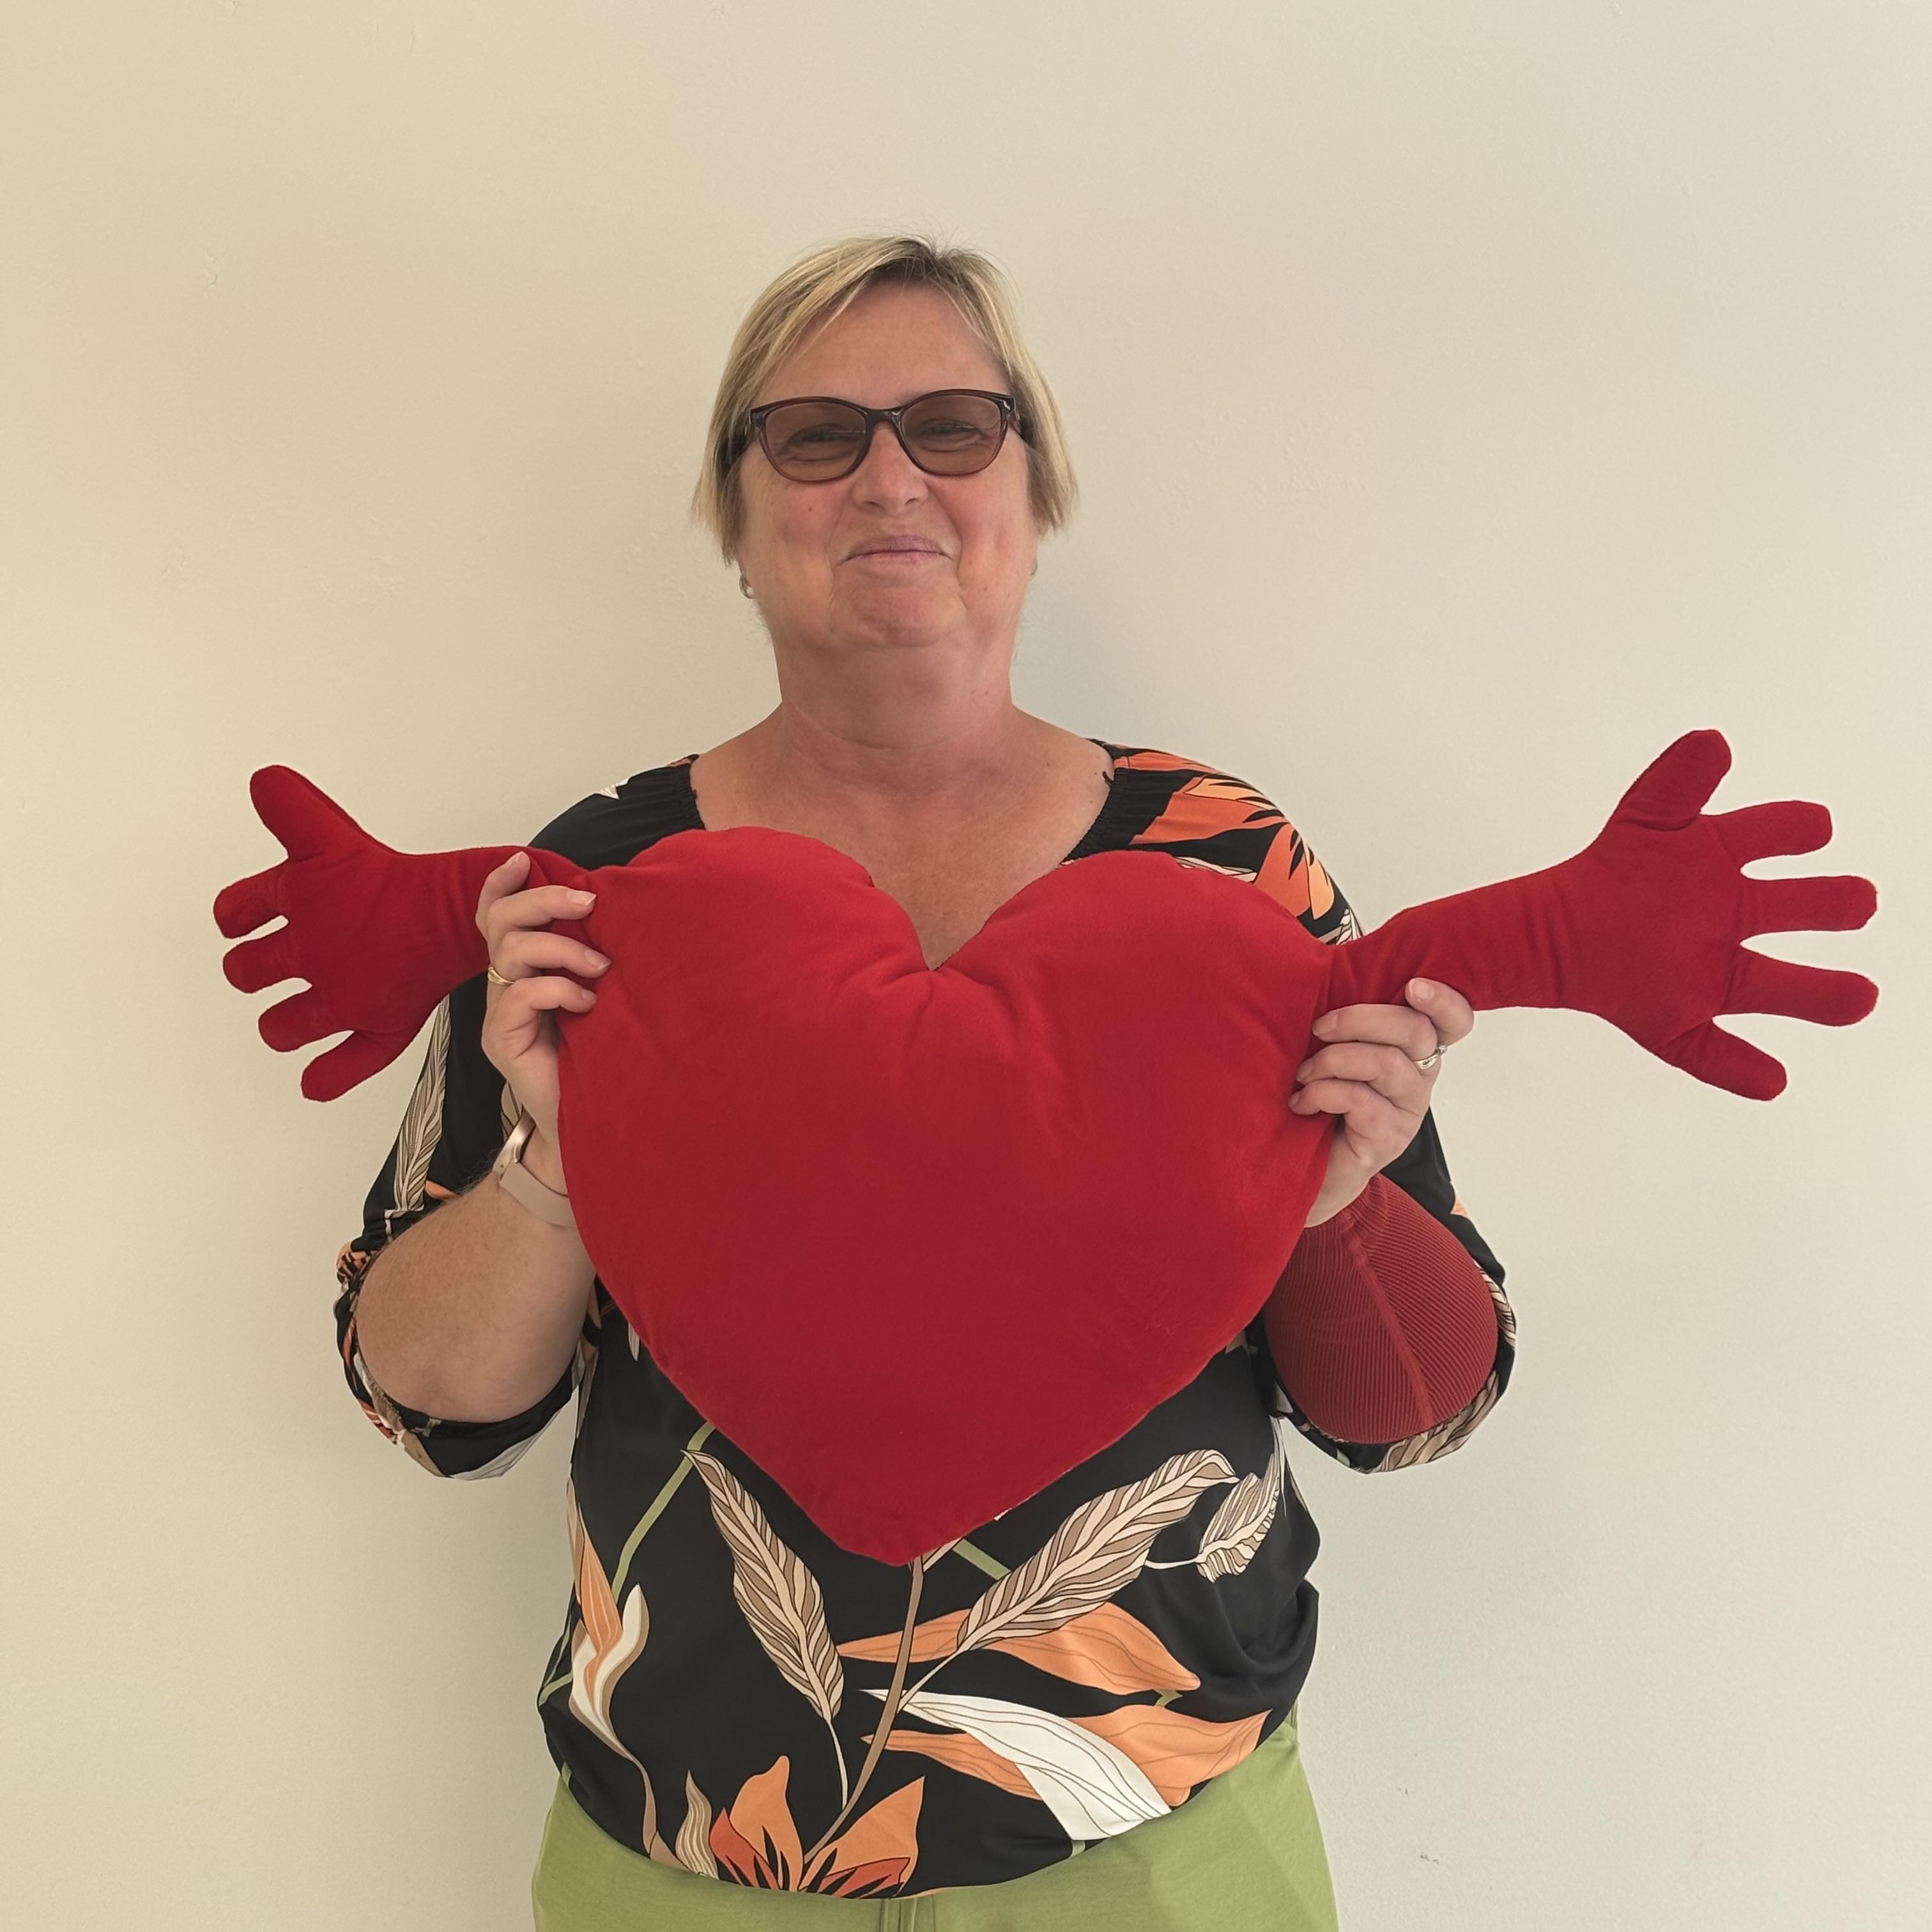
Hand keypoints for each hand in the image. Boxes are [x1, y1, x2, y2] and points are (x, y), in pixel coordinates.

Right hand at [476, 852, 606, 1183]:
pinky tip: (589, 1005)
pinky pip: (523, 995)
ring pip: (511, 953)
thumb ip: (594, 962)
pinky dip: (560, 989)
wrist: (593, 1126)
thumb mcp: (603, 999)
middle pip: (500, 924)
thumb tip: (619, 916)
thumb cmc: (604, 1062)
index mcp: (525, 973)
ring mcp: (501, 1016)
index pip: (496, 918)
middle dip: (543, 902)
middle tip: (588, 904)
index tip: (522, 860)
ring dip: (561, 948)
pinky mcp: (502, 1042)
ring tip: (601, 967)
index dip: (502, 885)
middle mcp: (506, 990)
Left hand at [1290, 978, 1474, 1224]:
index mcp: (1413, 1049)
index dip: (1444, 1001)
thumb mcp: (1333, 1049)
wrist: (1300, 1169)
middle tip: (1318, 1029)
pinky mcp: (1389, 1139)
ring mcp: (1409, 1111)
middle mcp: (1421, 1078)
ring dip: (1332, 1060)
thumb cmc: (1317, 1099)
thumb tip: (1325, 964)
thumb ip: (1346, 1018)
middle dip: (1359, 1020)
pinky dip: (1322, 1093)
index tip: (1413, 986)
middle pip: (1415, 1031)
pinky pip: (1360, 1100)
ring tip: (1304, 1075)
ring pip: (1386, 1063)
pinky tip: (1302, 1103)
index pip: (1454, 1020)